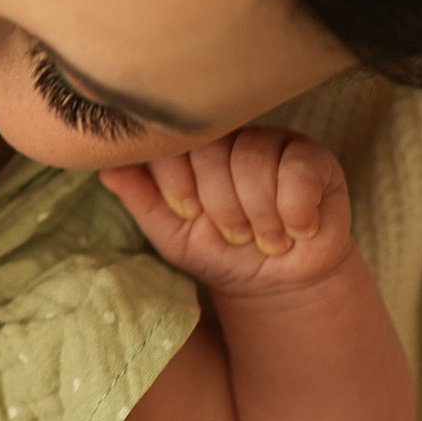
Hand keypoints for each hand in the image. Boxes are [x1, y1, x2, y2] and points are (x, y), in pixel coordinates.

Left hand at [107, 127, 353, 294]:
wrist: (274, 283)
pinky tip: (296, 230)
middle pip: (216, 152)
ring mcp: (275, 143)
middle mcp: (233, 138)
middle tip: (234, 235)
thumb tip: (106, 168)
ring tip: (264, 239)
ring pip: (255, 162)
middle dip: (222, 208)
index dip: (179, 185)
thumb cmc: (219, 253)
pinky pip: (299, 173)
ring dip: (258, 216)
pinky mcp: (315, 159)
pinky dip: (293, 212)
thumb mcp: (171, 233)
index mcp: (193, 149)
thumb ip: (141, 199)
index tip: (190, 215)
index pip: (175, 143)